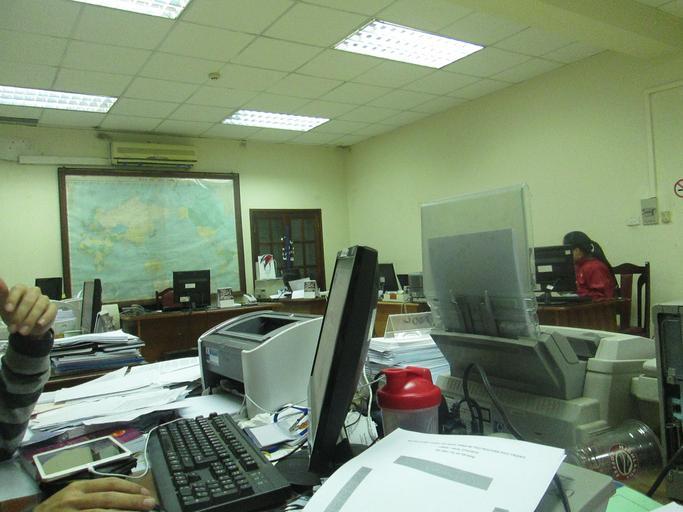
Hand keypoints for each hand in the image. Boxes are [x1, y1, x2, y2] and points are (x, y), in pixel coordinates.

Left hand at [0, 278, 56, 336]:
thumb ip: (1, 294)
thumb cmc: (12, 314)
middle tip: (14, 328)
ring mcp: (44, 299)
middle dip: (21, 315)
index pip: (18, 289)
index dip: (13, 299)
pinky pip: (51, 310)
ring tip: (23, 331)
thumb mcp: (3, 306)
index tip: (8, 310)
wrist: (24, 327)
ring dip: (31, 319)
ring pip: (40, 305)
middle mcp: (34, 292)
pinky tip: (39, 324)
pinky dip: (46, 317)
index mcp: (21, 289)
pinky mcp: (52, 307)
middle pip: (29, 299)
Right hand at [35, 478, 155, 511]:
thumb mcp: (73, 497)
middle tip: (150, 503)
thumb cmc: (55, 511)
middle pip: (109, 497)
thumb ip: (94, 495)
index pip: (109, 483)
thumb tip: (124, 496)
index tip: (145, 492)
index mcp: (78, 487)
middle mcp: (75, 499)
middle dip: (132, 500)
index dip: (130, 486)